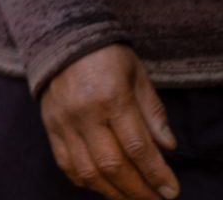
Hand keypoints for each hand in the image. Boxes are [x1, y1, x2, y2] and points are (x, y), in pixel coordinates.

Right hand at [39, 45, 178, 199]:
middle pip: (112, 165)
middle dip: (138, 189)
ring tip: (132, 198)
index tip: (171, 190)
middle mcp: (84, 114)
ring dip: (113, 192)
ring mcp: (63, 123)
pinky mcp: (50, 127)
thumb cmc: (106, 57)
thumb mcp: (138, 76)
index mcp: (111, 98)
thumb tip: (168, 147)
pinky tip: (103, 186)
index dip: (156, 173)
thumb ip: (153, 113)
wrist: (60, 39)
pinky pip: (66, 163)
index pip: (137, 147)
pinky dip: (85, 181)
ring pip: (87, 171)